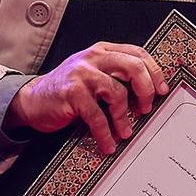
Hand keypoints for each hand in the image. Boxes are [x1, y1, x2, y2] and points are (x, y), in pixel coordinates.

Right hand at [10, 41, 169, 153]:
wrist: (33, 100)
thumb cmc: (67, 91)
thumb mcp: (93, 76)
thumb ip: (115, 76)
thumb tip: (148, 94)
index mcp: (103, 51)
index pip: (138, 54)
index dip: (154, 72)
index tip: (162, 91)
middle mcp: (93, 57)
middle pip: (133, 67)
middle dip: (146, 91)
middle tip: (146, 109)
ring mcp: (82, 73)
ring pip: (117, 93)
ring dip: (124, 118)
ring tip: (125, 132)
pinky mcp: (72, 93)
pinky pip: (97, 115)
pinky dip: (105, 133)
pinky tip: (108, 144)